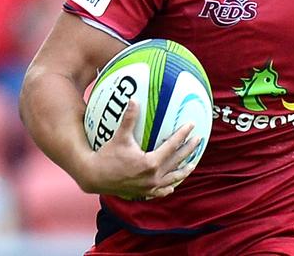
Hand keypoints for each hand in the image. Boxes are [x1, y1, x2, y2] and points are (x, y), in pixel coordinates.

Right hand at [81, 101, 200, 199]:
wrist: (94, 177)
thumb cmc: (107, 156)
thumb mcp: (120, 137)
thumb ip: (129, 119)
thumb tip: (134, 99)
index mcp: (151, 163)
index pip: (172, 146)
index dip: (183, 134)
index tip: (191, 125)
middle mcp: (153, 177)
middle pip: (177, 161)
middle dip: (189, 150)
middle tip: (199, 140)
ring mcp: (149, 187)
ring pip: (172, 178)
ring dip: (183, 171)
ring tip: (192, 164)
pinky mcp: (143, 193)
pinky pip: (160, 191)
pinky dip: (168, 187)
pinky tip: (173, 185)